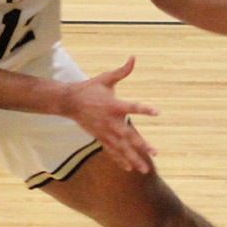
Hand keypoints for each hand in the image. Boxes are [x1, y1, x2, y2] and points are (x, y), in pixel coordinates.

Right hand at [60, 57, 159, 174]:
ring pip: (121, 148)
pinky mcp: (100, 137)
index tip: (157, 112)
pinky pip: (112, 151)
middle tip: (155, 153)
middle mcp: (111, 121)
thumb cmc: (90, 88)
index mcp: (114, 105)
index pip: (133, 107)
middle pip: (129, 135)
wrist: (69, 102)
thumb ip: (122, 71)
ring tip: (144, 169)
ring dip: (133, 158)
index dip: (144, 109)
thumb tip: (134, 57)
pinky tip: (129, 168)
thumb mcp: (106, 78)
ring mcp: (105, 132)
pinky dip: (120, 160)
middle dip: (142, 145)